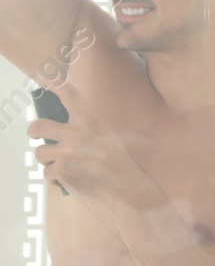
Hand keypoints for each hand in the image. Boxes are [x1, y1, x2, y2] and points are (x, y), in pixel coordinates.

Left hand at [27, 78, 145, 198]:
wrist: (129, 190)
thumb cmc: (120, 164)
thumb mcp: (112, 139)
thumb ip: (90, 130)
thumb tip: (61, 126)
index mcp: (91, 123)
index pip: (70, 96)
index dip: (54, 83)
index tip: (43, 76)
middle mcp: (78, 135)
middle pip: (37, 126)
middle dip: (33, 131)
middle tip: (35, 134)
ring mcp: (68, 153)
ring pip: (40, 153)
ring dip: (47, 162)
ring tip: (62, 166)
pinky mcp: (62, 171)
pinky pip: (46, 173)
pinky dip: (55, 179)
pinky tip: (69, 180)